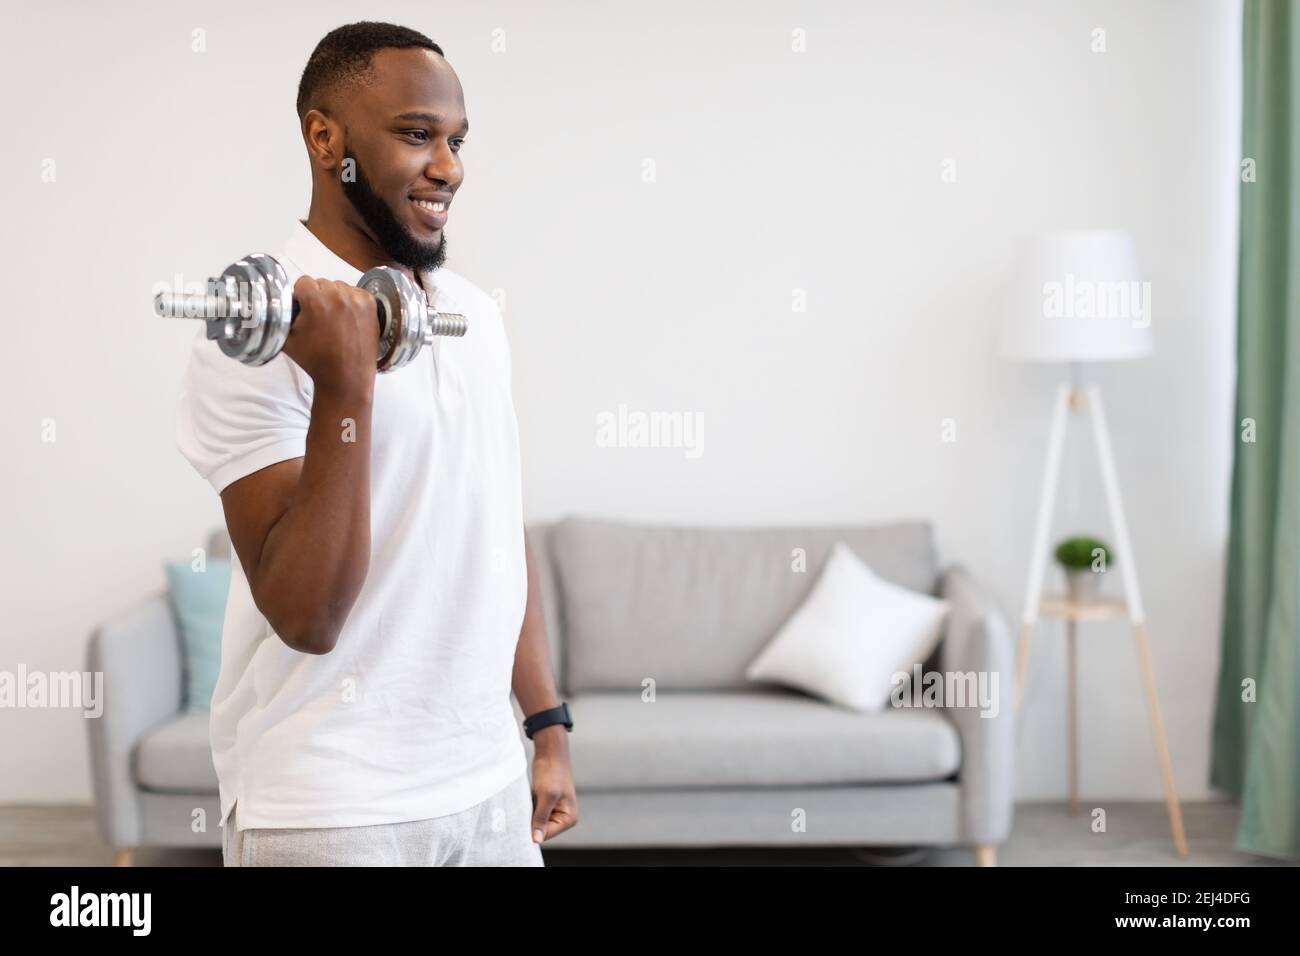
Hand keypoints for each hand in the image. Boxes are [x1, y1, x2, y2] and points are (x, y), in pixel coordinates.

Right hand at [281, 276, 379, 396]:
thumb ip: (281, 315)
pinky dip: (350, 300)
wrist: (346, 377)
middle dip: (317, 297)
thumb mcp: (287, 337)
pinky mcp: (370, 305)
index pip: (303, 282)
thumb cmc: (316, 360)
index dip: (301, 296)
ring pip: (339, 286)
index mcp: (316, 302)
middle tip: (318, 317)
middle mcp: (338, 297)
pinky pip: (355, 292)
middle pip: (322, 283)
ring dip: (334, 297)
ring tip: (334, 319)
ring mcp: (357, 300)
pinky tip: (346, 318)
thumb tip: (281, 302)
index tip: (303, 308)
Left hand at [529, 742, 577, 843]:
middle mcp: (562, 817)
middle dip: (529, 822)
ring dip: (527, 815)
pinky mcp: (544, 804)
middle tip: (519, 814)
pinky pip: (533, 813)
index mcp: (568, 818)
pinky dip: (526, 809)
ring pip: (535, 822)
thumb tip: (536, 840)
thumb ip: (541, 818)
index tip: (519, 825)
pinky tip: (523, 802)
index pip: (546, 834)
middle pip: (540, 829)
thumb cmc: (552, 772)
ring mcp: (553, 811)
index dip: (532, 830)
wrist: (550, 752)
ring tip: (523, 805)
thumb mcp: (546, 796)